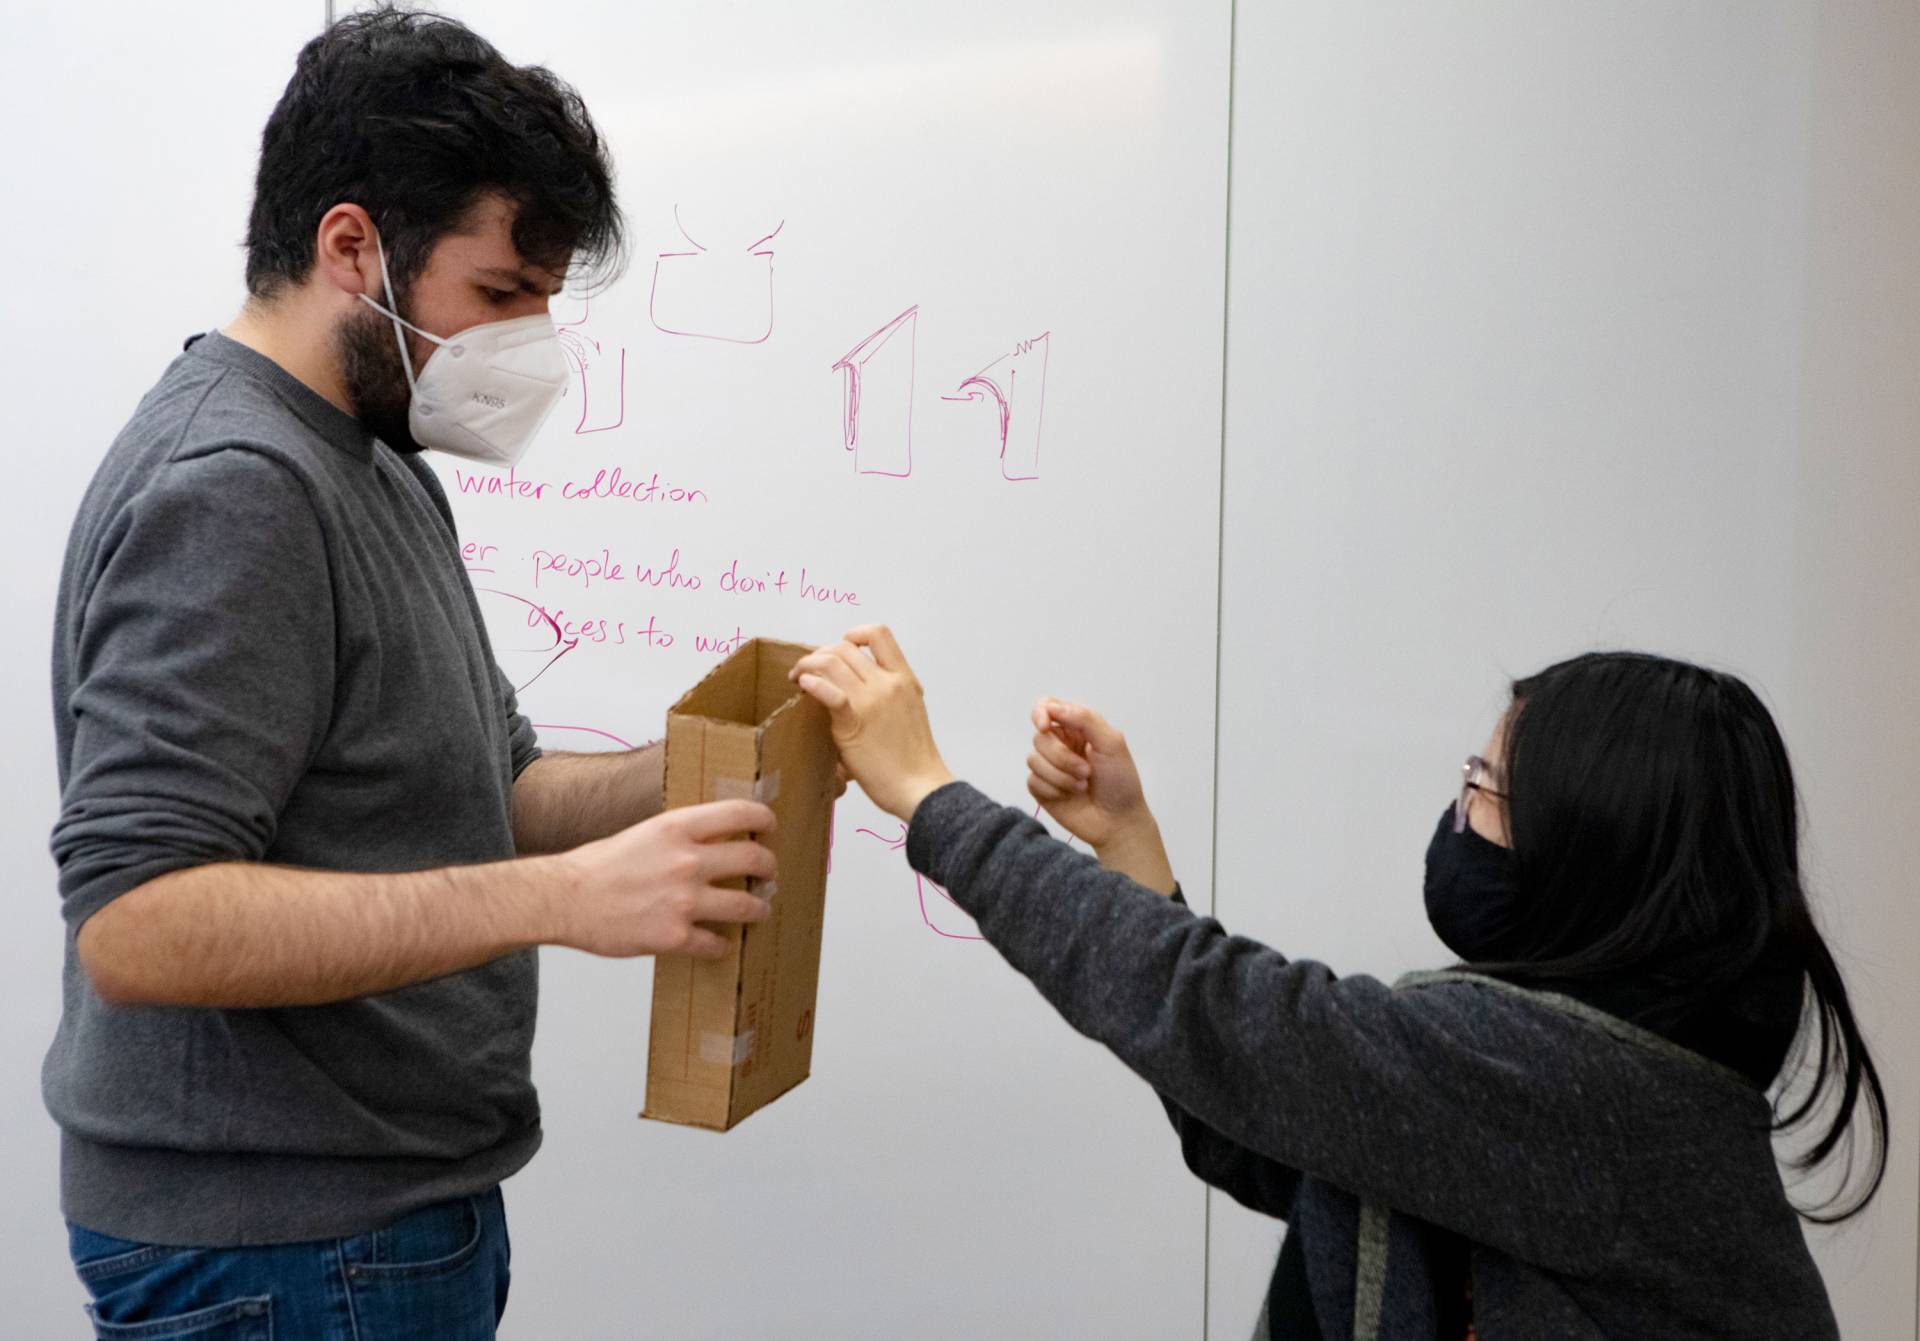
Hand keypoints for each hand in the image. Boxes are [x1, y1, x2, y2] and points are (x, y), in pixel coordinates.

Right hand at [550, 800, 776, 958]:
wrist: (566, 899)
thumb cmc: (598, 867)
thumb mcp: (644, 833)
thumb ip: (680, 836)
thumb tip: (712, 839)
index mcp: (678, 828)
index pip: (740, 813)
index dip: (763, 818)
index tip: (769, 825)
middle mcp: (688, 861)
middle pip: (754, 858)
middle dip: (769, 866)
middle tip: (769, 872)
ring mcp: (685, 900)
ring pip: (747, 905)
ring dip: (759, 908)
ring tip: (758, 910)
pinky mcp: (675, 936)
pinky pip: (715, 944)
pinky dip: (720, 946)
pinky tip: (718, 945)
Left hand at [789, 625, 955, 821]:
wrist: (920, 787)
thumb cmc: (913, 759)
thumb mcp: (909, 712)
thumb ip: (887, 696)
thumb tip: (857, 694)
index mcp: (904, 679)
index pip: (879, 634)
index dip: (854, 634)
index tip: (841, 648)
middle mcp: (888, 683)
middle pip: (845, 647)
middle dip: (820, 653)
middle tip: (807, 670)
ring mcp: (872, 701)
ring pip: (831, 662)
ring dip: (807, 665)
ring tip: (797, 679)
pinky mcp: (855, 722)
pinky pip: (828, 691)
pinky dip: (811, 683)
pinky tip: (802, 687)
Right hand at [1027, 698, 1175, 894]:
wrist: (1118, 821)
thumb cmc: (1121, 782)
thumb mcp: (1112, 743)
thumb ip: (1085, 719)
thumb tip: (1052, 708)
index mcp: (1076, 727)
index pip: (1047, 706)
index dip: (1040, 713)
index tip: (1045, 727)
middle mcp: (1060, 744)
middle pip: (1039, 737)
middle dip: (1062, 757)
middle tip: (1087, 772)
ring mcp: (1049, 767)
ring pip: (1033, 760)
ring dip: (1060, 776)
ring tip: (1082, 785)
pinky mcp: (1041, 788)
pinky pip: (1032, 780)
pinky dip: (1052, 789)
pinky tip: (1069, 796)